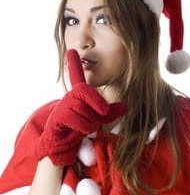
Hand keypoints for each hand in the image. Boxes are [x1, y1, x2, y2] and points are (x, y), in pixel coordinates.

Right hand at [35, 49, 127, 165]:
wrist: (63, 144)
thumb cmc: (79, 128)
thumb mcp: (98, 119)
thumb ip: (111, 113)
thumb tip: (126, 106)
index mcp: (79, 94)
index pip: (76, 76)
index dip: (74, 64)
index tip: (71, 50)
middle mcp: (70, 97)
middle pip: (85, 91)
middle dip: (97, 102)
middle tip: (104, 112)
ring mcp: (63, 106)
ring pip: (83, 108)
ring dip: (90, 121)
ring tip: (86, 127)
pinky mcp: (58, 117)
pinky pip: (76, 119)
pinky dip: (84, 127)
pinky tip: (80, 130)